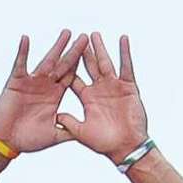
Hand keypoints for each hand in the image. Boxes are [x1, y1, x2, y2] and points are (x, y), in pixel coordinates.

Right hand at [0, 31, 87, 153]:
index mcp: (55, 96)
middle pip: (63, 65)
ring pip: (47, 61)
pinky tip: (26, 39)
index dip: (81, 67)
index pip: (71, 77)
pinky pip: (20, 64)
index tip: (93, 55)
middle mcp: (45, 86)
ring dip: (57, 47)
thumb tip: (87, 133)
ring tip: (67, 33)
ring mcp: (32, 82)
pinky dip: (22, 52)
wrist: (7, 141)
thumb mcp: (54, 135)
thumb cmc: (28, 139)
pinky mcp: (17, 82)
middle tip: (85, 37)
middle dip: (74, 52)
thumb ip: (69, 131)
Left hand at [57, 33, 148, 159]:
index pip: (74, 78)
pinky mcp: (128, 86)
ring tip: (94, 34)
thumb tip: (55, 115)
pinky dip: (125, 53)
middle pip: (89, 66)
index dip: (68, 67)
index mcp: (87, 98)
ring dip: (100, 48)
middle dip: (83, 52)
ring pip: (105, 63)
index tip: (60, 54)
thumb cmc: (105, 144)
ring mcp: (113, 86)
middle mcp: (99, 90)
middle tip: (77, 37)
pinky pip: (126, 66)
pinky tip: (123, 39)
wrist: (126, 148)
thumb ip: (69, 123)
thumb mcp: (82, 133)